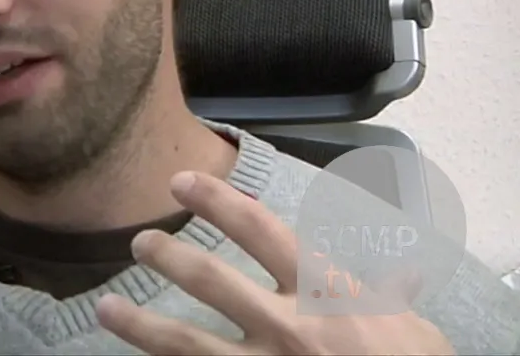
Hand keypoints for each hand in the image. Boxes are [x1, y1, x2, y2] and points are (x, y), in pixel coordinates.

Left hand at [93, 170, 454, 354]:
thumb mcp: (414, 331)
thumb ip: (387, 298)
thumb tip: (397, 277)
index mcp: (325, 293)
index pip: (260, 229)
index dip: (215, 199)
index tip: (181, 181)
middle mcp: (288, 326)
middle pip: (209, 279)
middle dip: (166, 256)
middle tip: (139, 243)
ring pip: (185, 342)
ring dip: (139, 325)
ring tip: (105, 309)